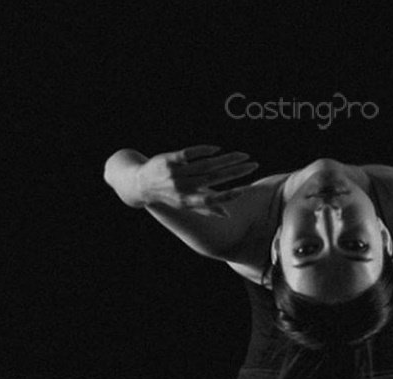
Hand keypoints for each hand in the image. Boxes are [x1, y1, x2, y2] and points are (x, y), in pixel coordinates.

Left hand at [135, 144, 258, 216]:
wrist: (140, 183)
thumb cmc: (167, 195)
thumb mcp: (184, 205)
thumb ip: (205, 208)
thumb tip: (226, 214)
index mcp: (187, 202)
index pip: (211, 199)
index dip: (228, 196)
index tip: (244, 189)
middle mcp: (182, 188)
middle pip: (213, 179)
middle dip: (235, 171)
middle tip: (252, 165)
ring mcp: (175, 173)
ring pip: (206, 165)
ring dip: (226, 159)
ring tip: (242, 155)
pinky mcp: (169, 159)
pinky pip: (190, 154)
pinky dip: (205, 150)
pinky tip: (218, 149)